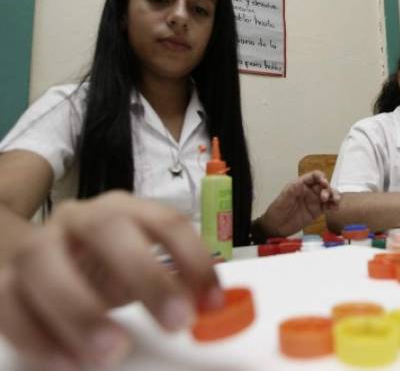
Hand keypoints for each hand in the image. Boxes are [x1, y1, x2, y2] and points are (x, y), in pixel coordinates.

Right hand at [0, 191, 221, 369]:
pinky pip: (8, 303)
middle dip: (147, 275)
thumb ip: (174, 282)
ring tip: (112, 353)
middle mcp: (79, 218)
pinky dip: (37, 337)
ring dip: (80, 310)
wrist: (32, 256)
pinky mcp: (1, 279)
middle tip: (177, 322)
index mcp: (123, 210)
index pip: (165, 221)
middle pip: (108, 228)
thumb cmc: (101, 264)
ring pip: (44, 262)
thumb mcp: (140, 267)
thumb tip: (212, 307)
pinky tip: (67, 364)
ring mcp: (35, 244)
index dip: (194, 260)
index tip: (213, 303)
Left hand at [259, 171, 340, 236]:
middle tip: (324, 198)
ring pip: (329, 195)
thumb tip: (300, 182)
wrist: (276, 227)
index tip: (324, 182)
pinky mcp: (317, 211)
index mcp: (301, 184)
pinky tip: (335, 208)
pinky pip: (328, 206)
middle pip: (324, 185)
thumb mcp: (283, 199)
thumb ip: (291, 190)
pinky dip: (334, 205)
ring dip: (334, 195)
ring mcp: (314, 201)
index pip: (314, 176)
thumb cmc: (277, 210)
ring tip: (336, 201)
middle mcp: (309, 191)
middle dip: (328, 189)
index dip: (321, 177)